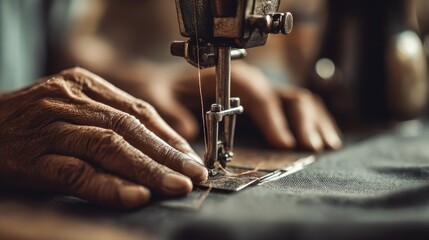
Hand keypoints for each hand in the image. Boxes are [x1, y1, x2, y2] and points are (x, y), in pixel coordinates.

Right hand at [0, 67, 207, 207]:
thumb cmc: (34, 122)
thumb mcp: (75, 108)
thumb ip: (112, 121)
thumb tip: (162, 147)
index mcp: (84, 85)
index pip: (138, 110)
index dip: (168, 136)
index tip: (190, 157)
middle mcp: (69, 101)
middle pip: (129, 128)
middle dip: (166, 154)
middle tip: (195, 174)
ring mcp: (51, 127)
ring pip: (108, 147)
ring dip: (147, 169)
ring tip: (176, 186)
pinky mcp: (32, 157)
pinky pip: (75, 172)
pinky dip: (107, 185)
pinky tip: (134, 196)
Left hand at [135, 61, 341, 150]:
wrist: (166, 84)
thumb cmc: (165, 89)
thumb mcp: (159, 97)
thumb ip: (171, 112)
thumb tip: (190, 130)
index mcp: (228, 80)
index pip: (258, 96)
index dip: (273, 118)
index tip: (283, 143)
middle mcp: (251, 84)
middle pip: (286, 96)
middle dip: (302, 122)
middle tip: (309, 147)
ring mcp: (262, 94)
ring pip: (299, 101)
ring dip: (314, 122)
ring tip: (324, 145)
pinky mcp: (268, 105)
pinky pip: (298, 108)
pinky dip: (314, 121)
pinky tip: (324, 138)